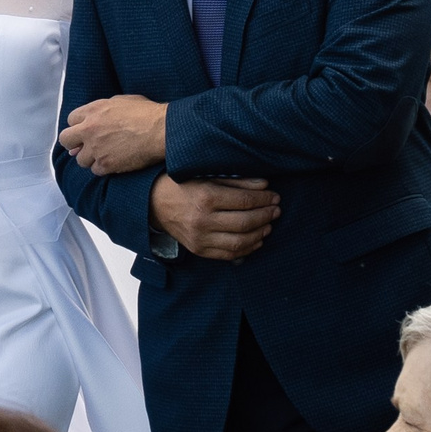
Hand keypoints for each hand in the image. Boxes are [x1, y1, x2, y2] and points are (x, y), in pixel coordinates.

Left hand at [59, 94, 168, 173]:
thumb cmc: (146, 113)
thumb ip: (102, 110)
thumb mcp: (122, 101)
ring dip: (90, 158)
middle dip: (74, 143)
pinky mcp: (106, 164)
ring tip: (104, 155)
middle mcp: (89, 129)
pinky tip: (113, 163)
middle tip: (85, 146)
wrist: (162, 130)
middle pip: (66, 140)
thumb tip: (90, 121)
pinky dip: (103, 168)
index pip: (71, 120)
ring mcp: (96, 148)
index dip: (79, 126)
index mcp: (93, 110)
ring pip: (80, 159)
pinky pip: (95, 171)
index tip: (86, 131)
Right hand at [152, 176, 280, 260]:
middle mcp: (203, 220)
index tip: (275, 197)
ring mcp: (200, 238)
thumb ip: (237, 181)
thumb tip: (265, 185)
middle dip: (265, 216)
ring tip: (268, 225)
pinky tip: (256, 240)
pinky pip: (229, 254)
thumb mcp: (207, 176)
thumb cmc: (182, 185)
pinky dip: (247, 249)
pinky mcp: (199, 250)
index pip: (245, 201)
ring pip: (240, 242)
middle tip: (276, 210)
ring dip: (259, 234)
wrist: (155, 204)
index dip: (264, 200)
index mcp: (206, 197)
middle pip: (245, 222)